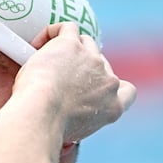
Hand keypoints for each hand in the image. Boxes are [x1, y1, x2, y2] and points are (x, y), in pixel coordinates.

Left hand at [15, 22, 135, 141]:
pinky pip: (67, 28)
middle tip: (55, 80)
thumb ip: (78, 121)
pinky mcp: (71, 45)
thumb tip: (65, 130)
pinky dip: (52, 34)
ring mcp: (92, 60)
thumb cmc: (49, 129)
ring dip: (67, 50)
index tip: (92, 88)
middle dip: (80, 69)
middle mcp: (109, 81)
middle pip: (100, 64)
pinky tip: (36, 46)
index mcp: (113, 107)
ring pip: (84, 43)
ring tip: (42, 64)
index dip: (111, 86)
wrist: (41, 114)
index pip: (126, 91)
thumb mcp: (72, 133)